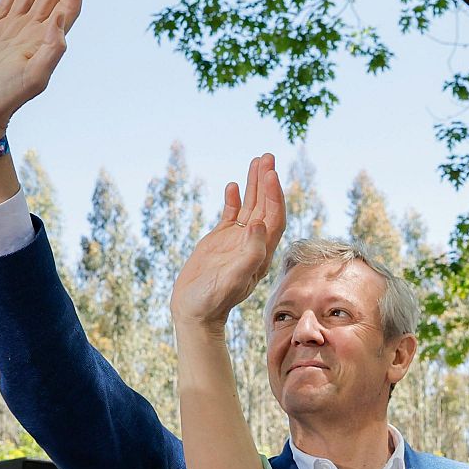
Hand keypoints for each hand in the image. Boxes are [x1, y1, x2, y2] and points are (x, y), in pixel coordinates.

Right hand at [171, 154, 285, 330]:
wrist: (195, 311)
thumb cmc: (214, 300)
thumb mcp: (234, 278)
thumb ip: (249, 253)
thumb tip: (260, 224)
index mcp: (261, 252)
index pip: (274, 217)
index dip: (274, 195)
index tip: (271, 174)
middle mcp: (253, 243)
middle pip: (265, 206)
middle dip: (267, 181)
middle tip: (268, 157)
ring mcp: (237, 240)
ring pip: (250, 207)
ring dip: (254, 184)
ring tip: (257, 161)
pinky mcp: (220, 241)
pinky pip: (231, 215)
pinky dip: (233, 199)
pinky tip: (233, 185)